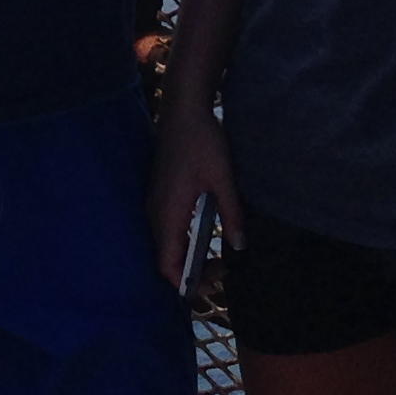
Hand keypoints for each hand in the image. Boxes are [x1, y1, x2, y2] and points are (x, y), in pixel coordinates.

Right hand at [147, 104, 242, 289]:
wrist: (183, 110)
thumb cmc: (202, 142)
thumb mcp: (223, 178)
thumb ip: (232, 214)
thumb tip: (240, 248)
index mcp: (169, 214)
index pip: (168, 264)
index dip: (186, 283)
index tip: (212, 285)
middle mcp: (156, 213)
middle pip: (166, 259)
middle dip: (192, 273)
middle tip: (223, 271)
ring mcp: (155, 203)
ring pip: (166, 245)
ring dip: (188, 257)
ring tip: (217, 258)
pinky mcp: (160, 195)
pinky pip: (167, 230)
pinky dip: (184, 242)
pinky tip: (205, 235)